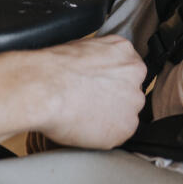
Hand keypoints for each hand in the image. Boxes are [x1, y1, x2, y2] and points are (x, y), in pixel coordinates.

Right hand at [30, 35, 146, 147]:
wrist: (47, 89)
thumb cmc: (57, 69)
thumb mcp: (83, 48)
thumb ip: (100, 59)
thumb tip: (96, 69)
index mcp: (124, 51)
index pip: (127, 69)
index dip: (112, 81)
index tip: (101, 88)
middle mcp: (135, 74)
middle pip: (130, 90)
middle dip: (115, 98)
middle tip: (92, 103)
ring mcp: (133, 101)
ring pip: (126, 113)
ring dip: (111, 117)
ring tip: (86, 116)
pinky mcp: (125, 127)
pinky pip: (118, 134)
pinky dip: (105, 135)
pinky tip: (87, 128)